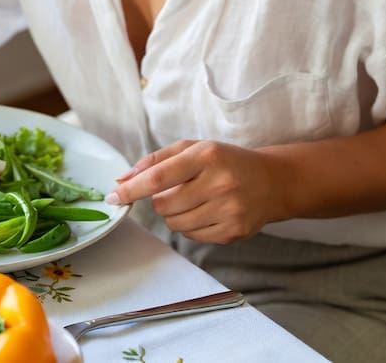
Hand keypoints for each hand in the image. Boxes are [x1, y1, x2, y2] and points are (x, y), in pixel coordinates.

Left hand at [106, 140, 286, 243]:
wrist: (273, 182)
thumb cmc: (225, 162)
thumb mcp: (193, 149)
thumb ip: (155, 161)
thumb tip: (121, 180)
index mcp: (207, 156)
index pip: (159, 177)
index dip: (131, 189)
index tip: (112, 197)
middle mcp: (220, 183)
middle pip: (163, 205)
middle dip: (160, 201)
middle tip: (178, 190)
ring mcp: (229, 210)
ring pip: (175, 224)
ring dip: (175, 214)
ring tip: (195, 200)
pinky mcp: (234, 232)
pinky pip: (192, 237)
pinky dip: (190, 226)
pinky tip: (207, 212)